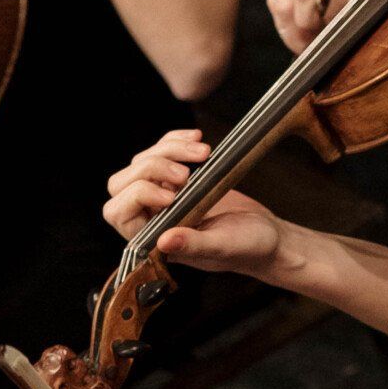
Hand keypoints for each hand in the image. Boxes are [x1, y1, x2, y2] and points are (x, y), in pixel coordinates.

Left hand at [102, 129, 296, 279]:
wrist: (269, 236)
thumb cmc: (248, 249)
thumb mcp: (223, 246)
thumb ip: (193, 244)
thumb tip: (164, 241)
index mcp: (153, 241)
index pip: (118, 212)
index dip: (137, 195)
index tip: (171, 196)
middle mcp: (152, 218)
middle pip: (123, 183)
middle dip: (151, 168)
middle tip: (186, 174)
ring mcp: (164, 196)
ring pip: (143, 162)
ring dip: (170, 150)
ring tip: (203, 153)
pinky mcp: (179, 179)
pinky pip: (162, 151)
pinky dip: (175, 140)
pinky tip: (197, 139)